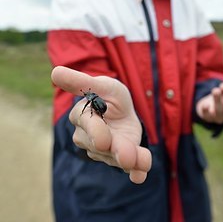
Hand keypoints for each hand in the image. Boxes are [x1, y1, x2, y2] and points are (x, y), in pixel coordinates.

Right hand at [51, 66, 151, 183]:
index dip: (95, 131)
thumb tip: (56, 71)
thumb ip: (81, 82)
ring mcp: (105, 151)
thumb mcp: (100, 85)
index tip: (104, 139)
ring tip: (141, 161)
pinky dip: (136, 172)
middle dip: (115, 149)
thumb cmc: (108, 95)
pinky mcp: (120, 159)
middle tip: (126, 154)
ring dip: (130, 160)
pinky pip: (129, 168)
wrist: (124, 111)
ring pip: (115, 157)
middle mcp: (89, 138)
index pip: (86, 124)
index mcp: (82, 116)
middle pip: (100, 145)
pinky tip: (140, 176)